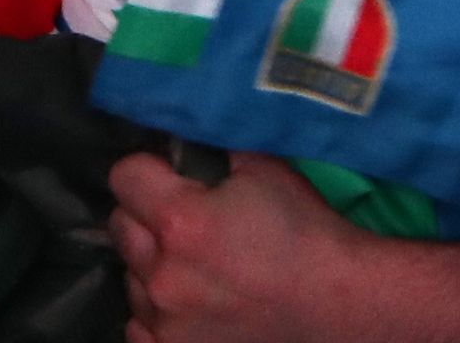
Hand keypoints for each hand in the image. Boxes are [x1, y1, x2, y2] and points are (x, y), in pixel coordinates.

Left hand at [109, 151, 358, 342]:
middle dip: (147, 214)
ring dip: (153, 264)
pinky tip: (190, 300)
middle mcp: (162, 273)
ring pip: (130, 276)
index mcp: (180, 221)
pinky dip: (157, 311)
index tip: (169, 174)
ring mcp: (165, 319)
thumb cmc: (306, 233)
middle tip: (187, 219)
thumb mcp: (264, 169)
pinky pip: (139, 324)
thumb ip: (213, 151)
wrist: (338, 302)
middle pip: (121, 225)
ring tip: (196, 264)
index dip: (148, 168)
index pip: (124, 176)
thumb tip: (183, 136)